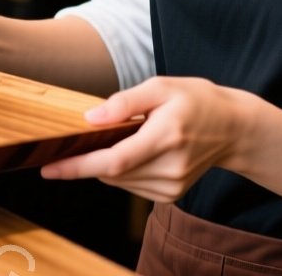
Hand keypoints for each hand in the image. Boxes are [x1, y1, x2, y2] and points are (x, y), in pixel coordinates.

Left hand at [39, 76, 259, 203]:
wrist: (232, 128)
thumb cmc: (195, 100)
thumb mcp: (161, 87)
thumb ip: (124, 102)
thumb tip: (90, 119)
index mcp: (167, 135)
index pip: (114, 160)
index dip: (78, 166)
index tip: (48, 168)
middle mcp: (170, 166)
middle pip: (112, 172)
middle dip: (90, 157)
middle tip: (86, 136)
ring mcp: (172, 185)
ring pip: (119, 180)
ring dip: (108, 162)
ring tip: (129, 135)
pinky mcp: (171, 195)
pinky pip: (131, 184)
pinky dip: (123, 169)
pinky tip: (138, 149)